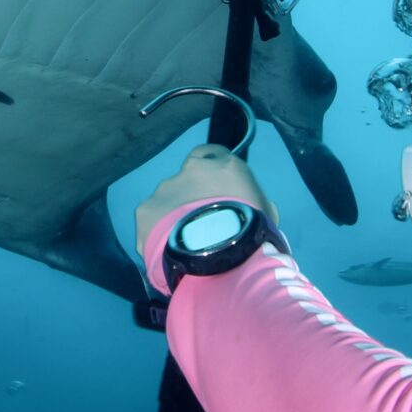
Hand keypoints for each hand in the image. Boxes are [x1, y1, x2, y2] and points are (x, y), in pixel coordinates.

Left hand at [134, 145, 274, 251]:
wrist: (218, 257)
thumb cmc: (251, 234)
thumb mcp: (266, 215)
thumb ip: (250, 202)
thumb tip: (246, 208)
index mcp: (224, 166)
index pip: (212, 153)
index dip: (211, 169)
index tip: (213, 187)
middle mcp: (191, 170)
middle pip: (188, 179)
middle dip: (191, 197)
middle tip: (200, 223)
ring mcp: (165, 188)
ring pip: (168, 200)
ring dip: (174, 214)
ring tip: (183, 241)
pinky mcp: (145, 210)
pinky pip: (152, 219)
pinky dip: (158, 231)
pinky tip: (167, 249)